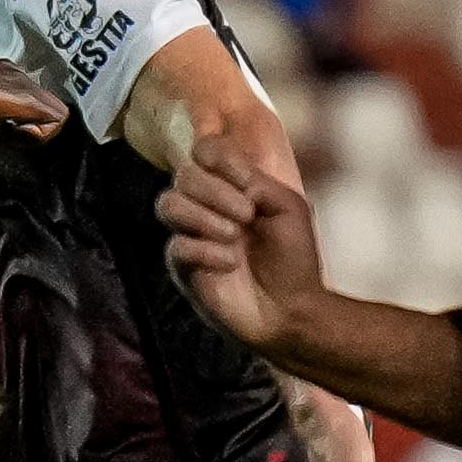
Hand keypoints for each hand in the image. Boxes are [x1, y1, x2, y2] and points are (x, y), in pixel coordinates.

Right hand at [160, 139, 325, 358]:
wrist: (290, 309)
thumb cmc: (293, 260)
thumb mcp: (289, 208)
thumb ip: (258, 182)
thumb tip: (229, 173)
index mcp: (232, 188)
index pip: (205, 152)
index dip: (217, 156)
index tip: (245, 179)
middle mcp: (206, 207)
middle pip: (184, 176)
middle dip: (215, 191)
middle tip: (248, 215)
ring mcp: (191, 236)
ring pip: (168, 204)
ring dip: (203, 216)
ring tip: (234, 236)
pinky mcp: (182, 267)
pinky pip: (176, 246)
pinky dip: (206, 251)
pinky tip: (230, 264)